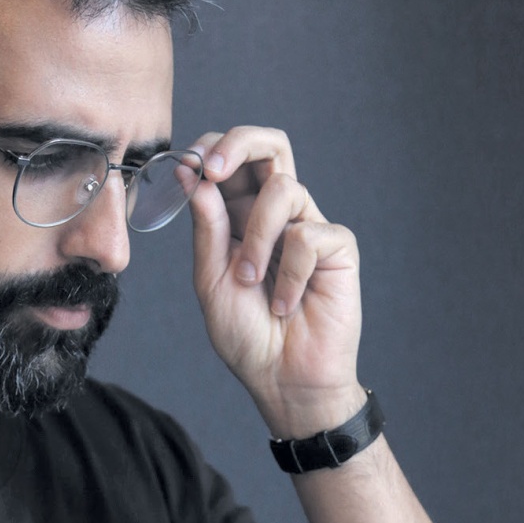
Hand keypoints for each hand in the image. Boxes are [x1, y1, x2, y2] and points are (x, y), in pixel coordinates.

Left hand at [187, 127, 364, 436]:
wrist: (282, 379)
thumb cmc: (245, 333)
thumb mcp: (210, 278)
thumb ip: (206, 227)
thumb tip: (193, 173)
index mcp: (239, 214)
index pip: (231, 158)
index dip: (210, 148)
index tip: (186, 165)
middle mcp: (275, 213)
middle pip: (271, 145)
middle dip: (240, 143)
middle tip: (213, 168)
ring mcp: (308, 226)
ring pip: (284, 187)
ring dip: (257, 237)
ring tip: (249, 279)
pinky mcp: (338, 248)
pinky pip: (308, 235)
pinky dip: (288, 273)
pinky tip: (284, 304)